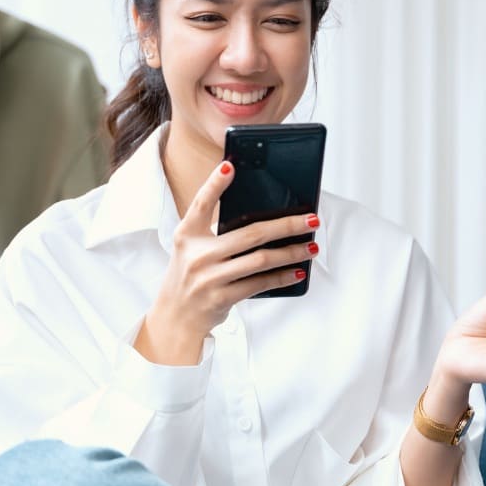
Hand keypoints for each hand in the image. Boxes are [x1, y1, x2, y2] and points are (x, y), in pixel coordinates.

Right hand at [137, 159, 315, 363]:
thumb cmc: (189, 278)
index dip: (214, 184)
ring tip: (310, 247)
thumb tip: (260, 219)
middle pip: (250, 234)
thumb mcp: (191, 250)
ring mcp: (209, 277)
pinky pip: (260, 284)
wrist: (175, 319)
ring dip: (291, 253)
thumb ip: (214, 233)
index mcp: (187, 235)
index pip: (201, 204)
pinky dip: (282, 277)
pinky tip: (298, 271)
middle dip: (286, 225)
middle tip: (311, 219)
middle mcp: (197, 254)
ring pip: (260, 260)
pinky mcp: (221, 298)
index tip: (230, 167)